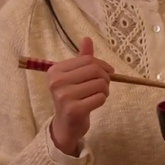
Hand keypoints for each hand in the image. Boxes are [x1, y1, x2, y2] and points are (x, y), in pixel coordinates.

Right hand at [48, 37, 113, 155]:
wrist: (66, 125)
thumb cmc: (71, 97)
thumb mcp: (74, 76)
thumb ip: (82, 59)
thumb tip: (87, 39)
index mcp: (55, 70)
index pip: (88, 60)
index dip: (103, 65)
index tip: (108, 72)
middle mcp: (57, 82)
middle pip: (95, 70)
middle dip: (105, 77)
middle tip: (104, 85)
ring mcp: (64, 96)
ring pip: (100, 84)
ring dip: (105, 90)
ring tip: (98, 95)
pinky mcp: (74, 110)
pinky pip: (100, 98)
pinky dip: (102, 100)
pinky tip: (94, 103)